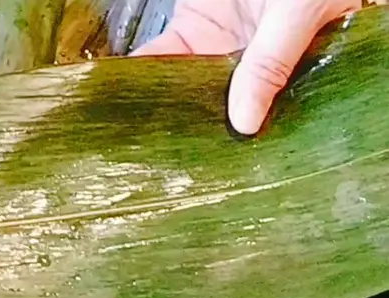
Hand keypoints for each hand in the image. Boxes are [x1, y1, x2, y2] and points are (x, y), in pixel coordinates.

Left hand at [132, 0, 359, 134]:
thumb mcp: (295, 14)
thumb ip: (270, 63)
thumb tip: (246, 123)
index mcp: (287, 66)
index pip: (256, 111)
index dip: (231, 136)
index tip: (203, 161)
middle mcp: (251, 60)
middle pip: (215, 104)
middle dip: (187, 126)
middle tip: (157, 156)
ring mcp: (220, 42)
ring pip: (184, 83)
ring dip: (159, 101)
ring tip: (133, 130)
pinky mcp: (193, 23)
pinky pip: (163, 54)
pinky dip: (142, 70)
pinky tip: (122, 91)